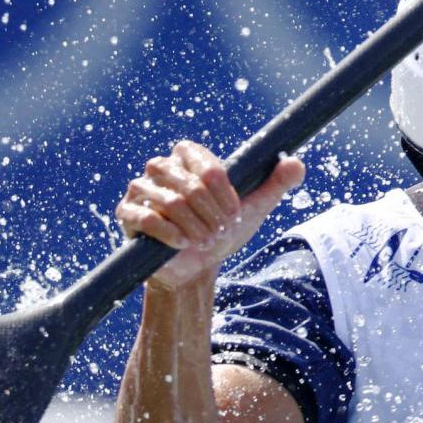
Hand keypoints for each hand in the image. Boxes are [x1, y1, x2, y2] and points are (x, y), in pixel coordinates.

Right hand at [116, 142, 305, 292]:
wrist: (197, 266)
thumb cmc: (222, 230)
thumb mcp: (254, 207)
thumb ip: (275, 182)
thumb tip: (296, 163)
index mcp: (189, 157)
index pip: (209, 167)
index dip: (226, 195)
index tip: (235, 213)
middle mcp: (162, 167)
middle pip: (190, 185)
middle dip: (212, 215)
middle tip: (219, 232)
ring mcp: (141, 189)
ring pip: (171, 202)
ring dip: (195, 227)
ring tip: (204, 241)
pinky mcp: (127, 213)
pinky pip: (145, 217)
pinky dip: (169, 233)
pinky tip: (182, 244)